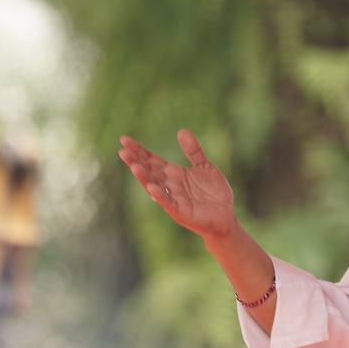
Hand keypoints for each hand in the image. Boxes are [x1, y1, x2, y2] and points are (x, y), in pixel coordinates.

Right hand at [118, 129, 236, 239]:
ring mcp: (173, 198)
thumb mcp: (205, 166)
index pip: (151, 159)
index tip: (125, 139)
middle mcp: (169, 185)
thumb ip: (193, 150)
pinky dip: (160, 195)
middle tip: (122, 151)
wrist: (226, 216)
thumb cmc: (213, 193)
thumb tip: (181, 131)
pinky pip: (167, 202)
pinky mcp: (180, 211)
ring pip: (154, 186)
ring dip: (143, 177)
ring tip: (134, 166)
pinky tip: (151, 187)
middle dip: (136, 161)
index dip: (138, 150)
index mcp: (173, 173)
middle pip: (149, 171)